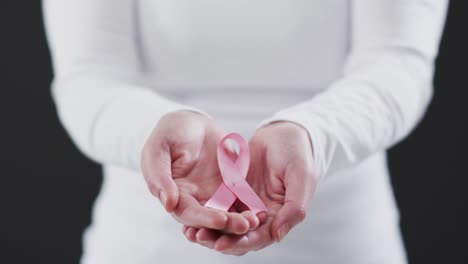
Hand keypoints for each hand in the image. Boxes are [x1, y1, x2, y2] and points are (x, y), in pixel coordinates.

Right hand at [141, 111, 258, 234]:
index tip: (221, 220)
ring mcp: (215, 194)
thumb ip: (159, 176)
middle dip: (227, 224)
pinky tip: (262, 210)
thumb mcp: (157, 149)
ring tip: (256, 221)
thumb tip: (168, 204)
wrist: (191, 122)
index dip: (204, 219)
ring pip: (228, 212)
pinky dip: (251, 206)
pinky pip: (242, 198)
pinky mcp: (231, 186)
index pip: (188, 213)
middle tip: (244, 225)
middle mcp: (195, 200)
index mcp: (175, 195)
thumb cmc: (169, 134)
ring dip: (241, 220)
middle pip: (211, 219)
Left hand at [185, 121, 316, 254]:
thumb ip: (294, 208)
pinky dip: (205, 210)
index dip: (239, 242)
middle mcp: (260, 215)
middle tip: (199, 236)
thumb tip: (277, 235)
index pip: (258, 238)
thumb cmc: (298, 155)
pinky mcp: (232, 190)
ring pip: (224, 222)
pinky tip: (189, 211)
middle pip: (237, 235)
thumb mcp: (301, 178)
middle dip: (218, 239)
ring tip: (189, 231)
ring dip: (208, 229)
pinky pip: (217, 203)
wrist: (284, 132)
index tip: (220, 245)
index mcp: (278, 217)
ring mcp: (245, 203)